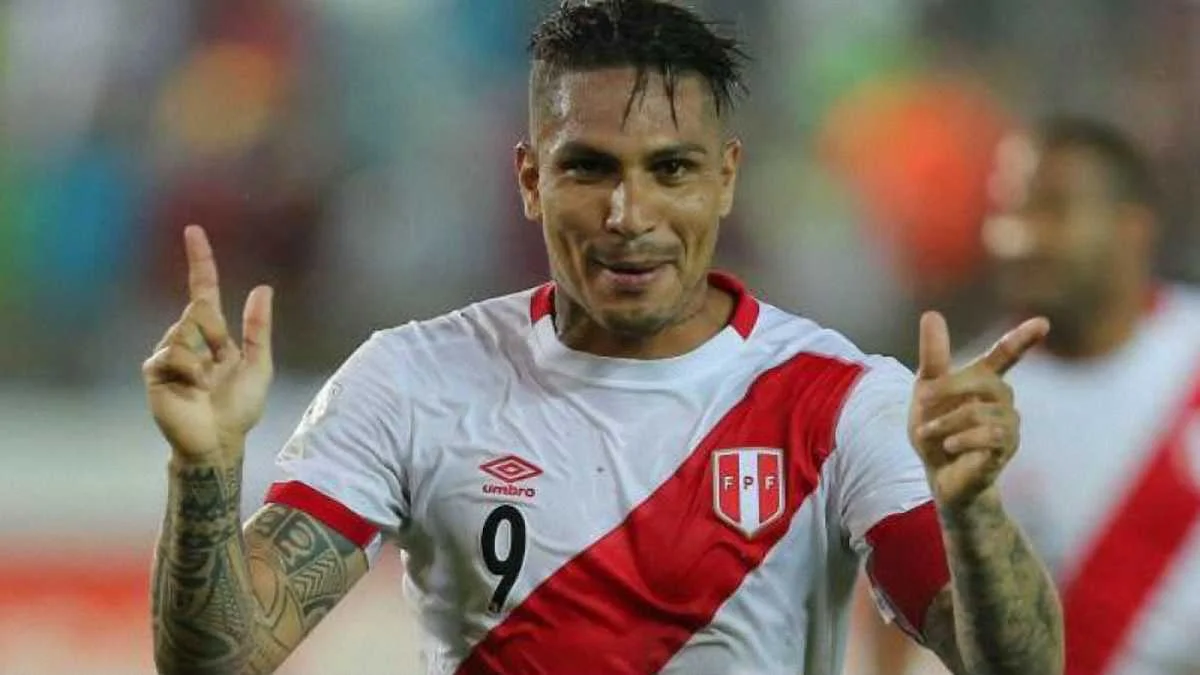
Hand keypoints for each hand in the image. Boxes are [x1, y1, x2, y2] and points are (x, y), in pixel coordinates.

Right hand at [142, 225, 273, 462]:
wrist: (218, 441)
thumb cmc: (239, 407)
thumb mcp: (260, 365)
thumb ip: (259, 328)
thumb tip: (262, 288)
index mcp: (213, 334)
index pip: (203, 290)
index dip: (200, 260)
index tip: (193, 230)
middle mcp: (188, 338)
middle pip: (199, 311)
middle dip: (217, 336)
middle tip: (220, 368)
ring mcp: (168, 353)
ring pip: (185, 331)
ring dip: (204, 359)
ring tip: (206, 385)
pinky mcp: (154, 370)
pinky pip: (172, 353)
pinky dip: (190, 371)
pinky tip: (193, 390)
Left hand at [909, 311, 1048, 507]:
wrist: (939, 475)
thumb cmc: (935, 428)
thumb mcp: (926, 390)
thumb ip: (933, 355)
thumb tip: (932, 313)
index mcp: (984, 381)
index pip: (1006, 355)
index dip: (1023, 339)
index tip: (1043, 322)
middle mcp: (1002, 400)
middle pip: (984, 381)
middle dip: (948, 388)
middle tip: (921, 400)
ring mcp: (1008, 425)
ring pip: (982, 413)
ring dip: (947, 422)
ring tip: (929, 433)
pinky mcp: (1006, 450)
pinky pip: (990, 437)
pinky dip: (963, 439)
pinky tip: (950, 446)